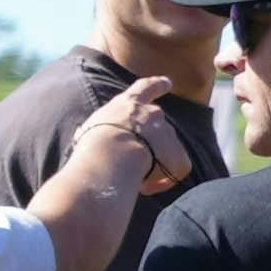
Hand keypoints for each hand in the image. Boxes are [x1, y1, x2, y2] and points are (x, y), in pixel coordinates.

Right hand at [71, 80, 194, 201]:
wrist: (112, 153)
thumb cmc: (94, 141)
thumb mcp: (91, 127)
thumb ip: (102, 128)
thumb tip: (98, 139)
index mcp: (129, 104)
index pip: (145, 87)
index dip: (156, 85)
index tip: (167, 82)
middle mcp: (153, 114)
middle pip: (157, 125)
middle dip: (150, 139)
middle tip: (133, 157)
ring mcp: (168, 134)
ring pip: (164, 150)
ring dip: (153, 162)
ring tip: (133, 177)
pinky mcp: (179, 156)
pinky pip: (174, 171)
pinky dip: (162, 180)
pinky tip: (145, 188)